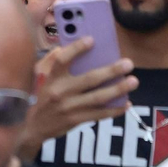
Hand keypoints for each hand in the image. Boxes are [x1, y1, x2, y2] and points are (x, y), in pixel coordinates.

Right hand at [22, 39, 137, 150]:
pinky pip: (99, 114)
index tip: (92, 40)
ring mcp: (69, 107)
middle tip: (128, 64)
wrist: (34, 127)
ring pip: (98, 98)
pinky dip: (114, 110)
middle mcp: (60, 92)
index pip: (63, 59)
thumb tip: (70, 46)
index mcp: (52, 77)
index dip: (77, 49)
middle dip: (111, 71)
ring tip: (133, 81)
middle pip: (90, 79)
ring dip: (118, 90)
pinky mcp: (76, 120)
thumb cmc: (44, 96)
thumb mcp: (43, 77)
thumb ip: (54, 61)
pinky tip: (126, 103)